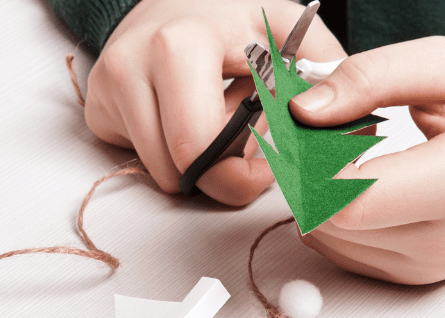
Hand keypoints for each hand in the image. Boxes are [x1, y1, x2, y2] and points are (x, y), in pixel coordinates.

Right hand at [85, 0, 345, 204]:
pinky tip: (190, 119)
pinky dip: (174, 155)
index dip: (247, 170)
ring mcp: (108, 88)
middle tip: (253, 151)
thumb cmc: (238, 15)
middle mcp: (131, 66)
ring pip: (163, 174)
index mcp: (179, 46)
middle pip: (181, 170)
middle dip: (225, 173)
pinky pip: (144, 162)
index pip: (203, 148)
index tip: (275, 158)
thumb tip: (346, 133)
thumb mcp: (290, 30)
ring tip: (222, 120)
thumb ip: (325, 79)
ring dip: (202, 165)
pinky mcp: (98, 108)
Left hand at [290, 37, 444, 283]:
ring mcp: (431, 266)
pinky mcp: (416, 277)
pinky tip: (359, 183)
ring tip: (348, 154)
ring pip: (329, 241)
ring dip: (318, 197)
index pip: (349, 200)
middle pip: (330, 223)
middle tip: (321, 132)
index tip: (303, 127)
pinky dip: (335, 218)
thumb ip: (370, 78)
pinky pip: (344, 253)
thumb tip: (304, 109)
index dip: (308, 166)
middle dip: (307, 175)